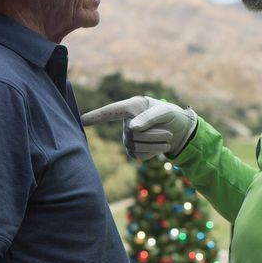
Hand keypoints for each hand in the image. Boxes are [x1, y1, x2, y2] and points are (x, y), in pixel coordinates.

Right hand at [81, 96, 196, 159]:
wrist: (180, 131)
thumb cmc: (172, 116)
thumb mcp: (165, 112)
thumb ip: (149, 117)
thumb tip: (131, 128)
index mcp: (131, 107)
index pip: (110, 112)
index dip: (96, 116)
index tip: (81, 120)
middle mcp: (125, 122)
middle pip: (133, 133)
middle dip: (153, 135)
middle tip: (168, 132)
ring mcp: (127, 138)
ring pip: (136, 145)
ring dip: (156, 144)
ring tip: (167, 137)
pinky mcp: (133, 151)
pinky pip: (138, 155)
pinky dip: (153, 152)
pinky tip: (160, 146)